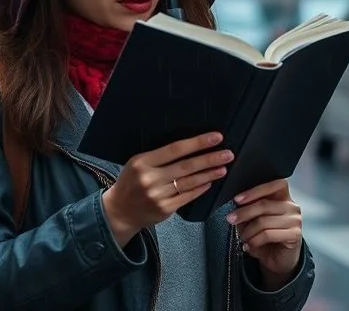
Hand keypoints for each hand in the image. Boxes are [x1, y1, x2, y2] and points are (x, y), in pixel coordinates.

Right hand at [101, 131, 232, 245]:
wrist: (120, 210)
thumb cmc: (131, 182)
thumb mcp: (137, 163)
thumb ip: (159, 157)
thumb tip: (190, 146)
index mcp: (143, 162)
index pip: (175, 149)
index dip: (197, 143)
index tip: (215, 137)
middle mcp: (150, 178)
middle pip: (186, 166)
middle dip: (210, 159)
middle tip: (228, 154)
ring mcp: (158, 195)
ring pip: (190, 182)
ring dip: (209, 174)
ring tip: (223, 168)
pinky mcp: (165, 209)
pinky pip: (187, 197)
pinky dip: (200, 189)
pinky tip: (210, 183)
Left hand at [227, 179, 302, 287]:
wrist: (277, 260)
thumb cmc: (266, 237)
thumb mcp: (254, 220)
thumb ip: (249, 209)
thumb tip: (237, 204)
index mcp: (284, 197)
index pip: (274, 185)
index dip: (255, 191)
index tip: (237, 199)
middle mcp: (292, 206)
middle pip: (264, 204)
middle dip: (244, 212)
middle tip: (231, 219)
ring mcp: (295, 220)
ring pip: (264, 221)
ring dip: (248, 231)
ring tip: (242, 238)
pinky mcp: (295, 235)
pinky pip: (269, 234)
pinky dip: (255, 240)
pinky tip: (249, 245)